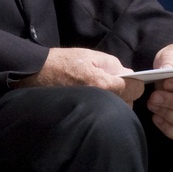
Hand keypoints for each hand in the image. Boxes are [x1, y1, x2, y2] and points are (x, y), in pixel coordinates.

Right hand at [15, 47, 144, 104]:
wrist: (36, 75)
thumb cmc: (62, 62)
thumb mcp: (89, 55)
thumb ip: (112, 63)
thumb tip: (129, 74)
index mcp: (103, 83)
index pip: (135, 89)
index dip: (136, 83)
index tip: (129, 80)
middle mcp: (100, 100)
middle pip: (128, 104)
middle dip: (125, 95)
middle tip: (113, 85)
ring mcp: (93, 111)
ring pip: (117, 112)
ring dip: (116, 104)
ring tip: (103, 94)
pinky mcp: (85, 117)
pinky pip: (104, 116)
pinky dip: (105, 110)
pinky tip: (95, 101)